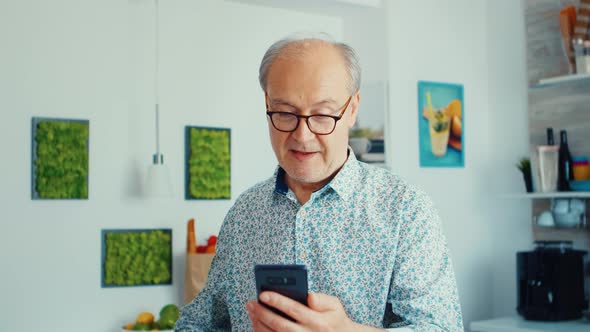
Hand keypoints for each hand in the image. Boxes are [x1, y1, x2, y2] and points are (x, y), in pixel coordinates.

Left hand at [246, 291, 378, 331]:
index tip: (263, 294)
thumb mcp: (335, 305)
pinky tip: (257, 325)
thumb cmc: (335, 319)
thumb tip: (309, 295)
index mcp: (318, 321)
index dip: (277, 301)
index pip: (294, 309)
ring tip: (252, 312)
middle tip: (251, 303)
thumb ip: (323, 299)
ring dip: (260, 324)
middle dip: (263, 313)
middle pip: (280, 325)